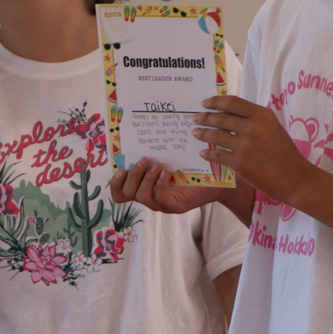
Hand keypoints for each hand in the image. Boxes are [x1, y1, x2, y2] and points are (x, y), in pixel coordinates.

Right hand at [110, 156, 224, 213]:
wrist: (217, 180)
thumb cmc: (192, 167)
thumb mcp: (169, 159)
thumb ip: (155, 152)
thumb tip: (144, 127)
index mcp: (144, 187)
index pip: (120, 193)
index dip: (115, 183)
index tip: (120, 167)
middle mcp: (149, 197)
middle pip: (126, 194)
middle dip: (132, 175)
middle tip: (144, 159)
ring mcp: (161, 204)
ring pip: (141, 197)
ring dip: (146, 179)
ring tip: (157, 164)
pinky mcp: (176, 206)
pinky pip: (160, 199)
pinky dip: (160, 184)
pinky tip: (166, 172)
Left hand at [192, 95, 312, 204]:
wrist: (296, 179)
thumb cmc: (285, 154)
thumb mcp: (273, 129)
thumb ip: (254, 120)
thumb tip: (230, 115)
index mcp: (263, 115)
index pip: (232, 102)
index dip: (216, 101)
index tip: (205, 103)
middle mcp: (253, 127)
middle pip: (221, 118)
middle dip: (205, 117)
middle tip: (195, 118)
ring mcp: (245, 145)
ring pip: (216, 135)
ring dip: (203, 133)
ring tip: (196, 133)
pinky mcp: (240, 163)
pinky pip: (217, 155)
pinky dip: (208, 154)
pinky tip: (203, 153)